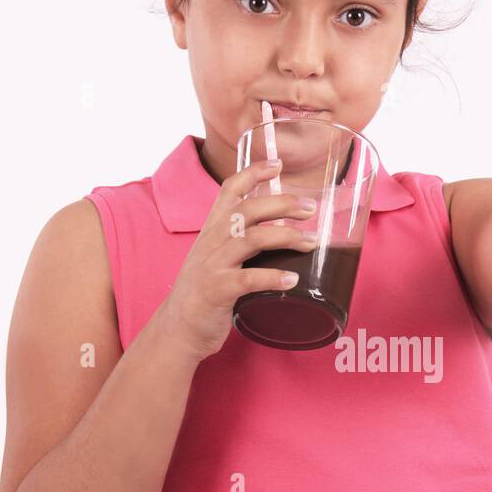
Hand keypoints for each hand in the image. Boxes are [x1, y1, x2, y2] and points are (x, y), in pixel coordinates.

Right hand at [160, 158, 318, 360]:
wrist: (178, 328)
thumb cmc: (205, 292)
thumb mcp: (216, 257)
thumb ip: (240, 242)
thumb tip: (284, 234)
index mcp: (212, 230)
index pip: (229, 190)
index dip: (253, 172)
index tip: (278, 164)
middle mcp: (212, 241)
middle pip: (249, 209)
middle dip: (283, 204)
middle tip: (311, 209)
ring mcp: (213, 265)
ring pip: (252, 239)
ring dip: (287, 237)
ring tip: (312, 243)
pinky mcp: (218, 290)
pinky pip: (249, 279)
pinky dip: (274, 277)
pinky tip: (293, 279)